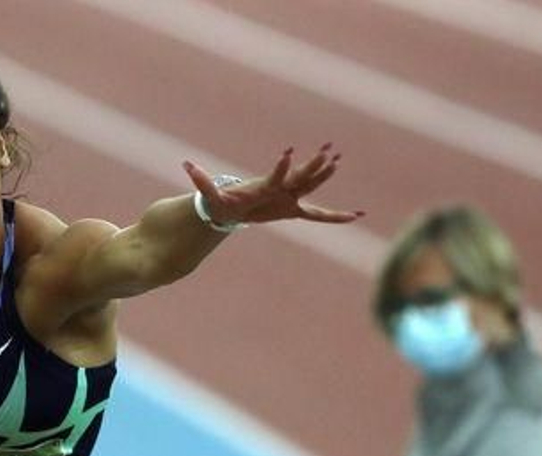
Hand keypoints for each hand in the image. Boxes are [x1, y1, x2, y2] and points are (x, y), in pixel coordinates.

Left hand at [184, 145, 362, 226]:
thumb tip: (185, 164)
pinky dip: (336, 217)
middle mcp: (281, 189)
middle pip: (300, 177)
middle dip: (313, 166)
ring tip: (339, 161)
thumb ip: (202, 181)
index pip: (275, 176)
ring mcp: (290, 197)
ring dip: (324, 175)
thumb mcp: (210, 195)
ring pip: (312, 186)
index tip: (288, 153)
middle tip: (327, 152)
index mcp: (264, 187)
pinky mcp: (294, 209)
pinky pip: (319, 215)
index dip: (281, 167)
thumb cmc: (223, 201)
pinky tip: (356, 216)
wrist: (231, 205)